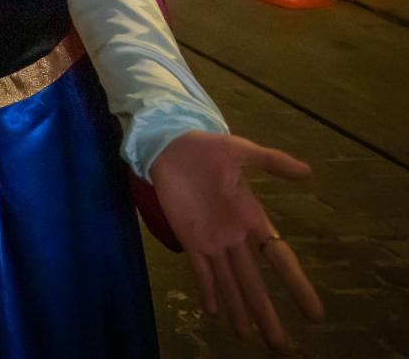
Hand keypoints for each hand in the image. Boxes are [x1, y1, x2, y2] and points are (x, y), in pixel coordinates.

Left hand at [152, 131, 324, 349]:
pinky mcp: (188, 237)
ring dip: (238, 308)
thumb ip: (272, 162)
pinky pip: (199, 269)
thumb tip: (308, 171)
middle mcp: (235, 236)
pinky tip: (214, 312)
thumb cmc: (207, 148)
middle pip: (254, 281)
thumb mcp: (242, 151)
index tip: (314, 314)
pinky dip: (207, 289)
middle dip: (266, 311)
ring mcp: (211, 240)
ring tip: (249, 337)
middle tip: (280, 344)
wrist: (171, 146)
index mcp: (252, 217)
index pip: (279, 256)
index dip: (296, 284)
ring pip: (229, 281)